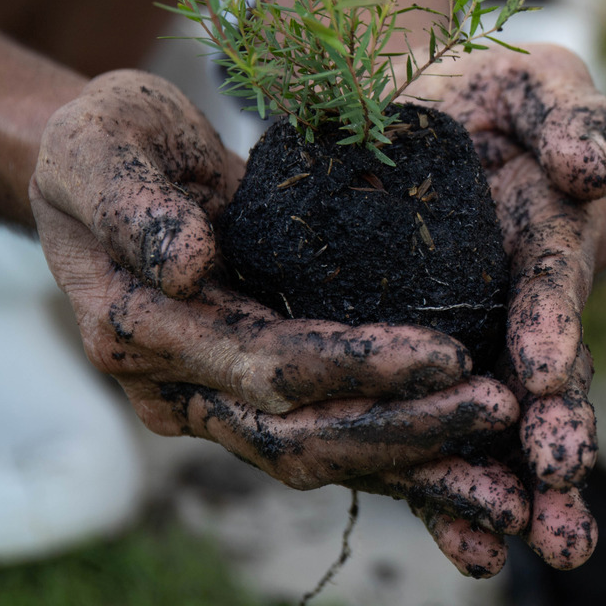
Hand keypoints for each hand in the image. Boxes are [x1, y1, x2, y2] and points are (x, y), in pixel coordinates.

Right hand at [32, 71, 527, 565]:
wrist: (103, 173)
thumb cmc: (104, 146)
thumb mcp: (102, 147)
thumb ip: (136, 206)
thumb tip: (188, 264)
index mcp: (139, 334)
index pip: (266, 368)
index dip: (358, 366)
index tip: (446, 353)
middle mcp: (178, 389)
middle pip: (302, 435)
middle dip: (407, 429)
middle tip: (502, 408)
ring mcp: (218, 401)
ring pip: (323, 454)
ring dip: (416, 458)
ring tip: (503, 449)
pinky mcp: (257, 395)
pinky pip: (335, 435)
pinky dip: (403, 451)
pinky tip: (473, 456)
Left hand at [414, 43, 605, 571]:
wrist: (404, 117)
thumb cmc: (482, 90)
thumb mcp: (532, 79)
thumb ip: (572, 113)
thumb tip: (595, 166)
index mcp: (559, 235)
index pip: (551, 281)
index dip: (550, 324)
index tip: (542, 373)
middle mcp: (534, 305)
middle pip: (547, 378)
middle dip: (555, 438)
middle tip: (560, 501)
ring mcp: (488, 344)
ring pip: (505, 422)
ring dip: (518, 485)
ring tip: (534, 549)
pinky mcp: (437, 367)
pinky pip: (445, 428)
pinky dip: (456, 487)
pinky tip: (468, 547)